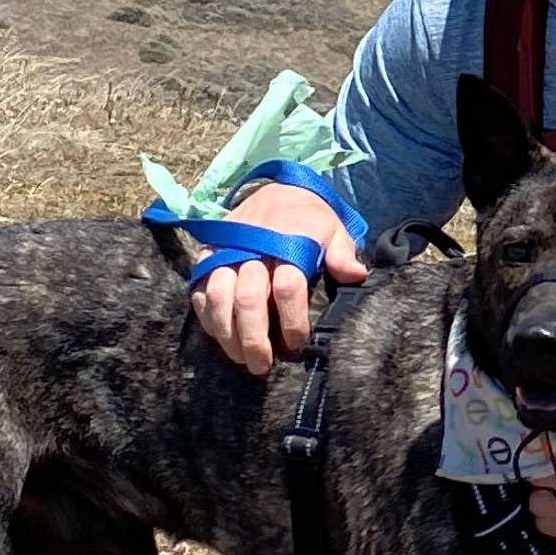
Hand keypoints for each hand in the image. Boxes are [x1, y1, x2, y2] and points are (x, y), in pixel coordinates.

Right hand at [187, 180, 366, 373]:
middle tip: (262, 365)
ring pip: (218, 297)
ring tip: (240, 358)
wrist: (278, 189)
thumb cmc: (309, 218)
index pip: (287, 285)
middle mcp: (252, 248)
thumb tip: (356, 275)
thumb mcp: (333, 228)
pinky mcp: (207, 256)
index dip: (292, 320)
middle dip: (253, 337)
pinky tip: (221, 337)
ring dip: (227, 332)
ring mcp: (225, 252)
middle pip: (248, 297)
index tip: (297, 344)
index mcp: (287, 242)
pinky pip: (200, 290)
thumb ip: (342, 252)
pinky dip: (207, 317)